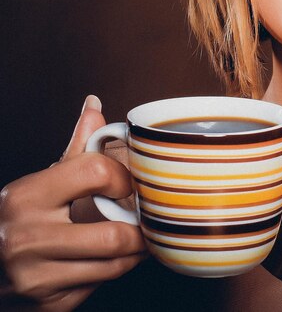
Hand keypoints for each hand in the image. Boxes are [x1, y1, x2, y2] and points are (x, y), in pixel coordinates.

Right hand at [0, 96, 145, 310]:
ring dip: (133, 253)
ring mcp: (35, 275)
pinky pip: (99, 285)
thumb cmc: (21, 219)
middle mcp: (26, 237)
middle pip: (114, 235)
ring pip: (114, 265)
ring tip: (136, 240)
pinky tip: (109, 261)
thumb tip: (95, 105)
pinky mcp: (46, 304)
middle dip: (139, 230)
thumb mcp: (41, 181)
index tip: (128, 185)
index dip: (122, 178)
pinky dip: (113, 272)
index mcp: (27, 196)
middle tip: (145, 221)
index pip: (95, 172)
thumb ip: (74, 147)